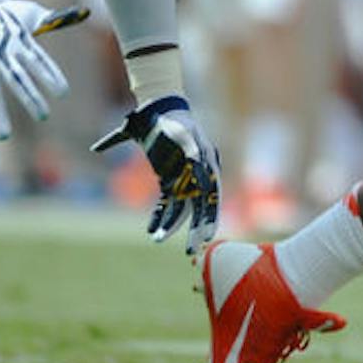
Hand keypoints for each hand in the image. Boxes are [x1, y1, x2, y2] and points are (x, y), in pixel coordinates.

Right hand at [0, 0, 87, 139]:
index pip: (38, 61)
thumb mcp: (30, 12)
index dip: (50, 76)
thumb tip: (84, 12)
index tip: (63, 93)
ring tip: (4, 135)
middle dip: (29, 97)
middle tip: (43, 115)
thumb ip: (54, 18)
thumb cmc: (9, 13)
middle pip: (16, 78)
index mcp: (19, 39)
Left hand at [92, 95, 220, 255]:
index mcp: (207, 166)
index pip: (212, 197)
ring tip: (157, 239)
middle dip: (195, 230)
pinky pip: (166, 203)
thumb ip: (191, 148)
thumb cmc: (174, 122)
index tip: (205, 236)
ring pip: (180, 209)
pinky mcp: (167, 180)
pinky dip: (159, 216)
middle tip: (191, 251)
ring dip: (171, 225)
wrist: (157, 112)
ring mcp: (183, 179)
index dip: (210, 217)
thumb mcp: (184, 134)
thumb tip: (196, 162)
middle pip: (199, 208)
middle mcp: (198, 176)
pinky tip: (151, 228)